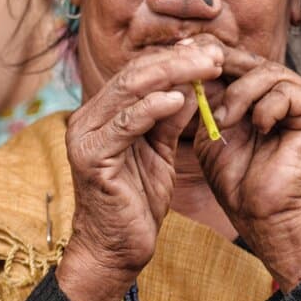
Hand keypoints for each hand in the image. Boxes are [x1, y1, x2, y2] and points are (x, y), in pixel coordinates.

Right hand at [56, 41, 222, 300]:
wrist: (116, 250)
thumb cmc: (137, 201)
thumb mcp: (160, 151)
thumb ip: (170, 118)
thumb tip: (193, 84)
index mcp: (103, 113)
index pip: (139, 71)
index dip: (175, 57)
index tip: (211, 50)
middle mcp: (88, 117)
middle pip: (135, 73)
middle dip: (178, 59)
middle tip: (215, 53)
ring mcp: (85, 136)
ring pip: (130, 90)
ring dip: (172, 73)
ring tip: (206, 66)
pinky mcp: (91, 157)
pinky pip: (124, 124)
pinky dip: (151, 108)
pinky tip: (177, 98)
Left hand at [193, 41, 300, 291]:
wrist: (260, 213)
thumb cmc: (236, 176)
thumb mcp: (212, 125)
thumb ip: (210, 94)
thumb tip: (193, 56)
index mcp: (267, 94)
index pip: (243, 60)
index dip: (215, 51)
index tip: (182, 44)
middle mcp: (292, 93)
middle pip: (255, 61)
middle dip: (223, 67)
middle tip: (201, 75)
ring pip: (269, 73)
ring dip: (239, 96)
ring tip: (225, 121)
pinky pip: (287, 92)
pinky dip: (265, 109)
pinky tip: (260, 129)